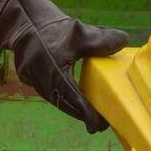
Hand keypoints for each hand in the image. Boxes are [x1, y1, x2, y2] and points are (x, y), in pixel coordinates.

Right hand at [0, 0, 128, 132]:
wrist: (26, 26)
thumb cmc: (53, 30)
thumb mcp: (79, 32)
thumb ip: (100, 39)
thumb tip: (124, 40)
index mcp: (54, 70)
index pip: (72, 97)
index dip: (86, 113)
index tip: (98, 124)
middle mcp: (43, 81)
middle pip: (67, 105)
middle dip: (85, 116)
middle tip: (104, 124)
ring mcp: (37, 84)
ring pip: (60, 103)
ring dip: (76, 111)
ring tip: (96, 118)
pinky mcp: (36, 84)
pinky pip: (54, 98)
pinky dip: (68, 104)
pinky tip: (80, 107)